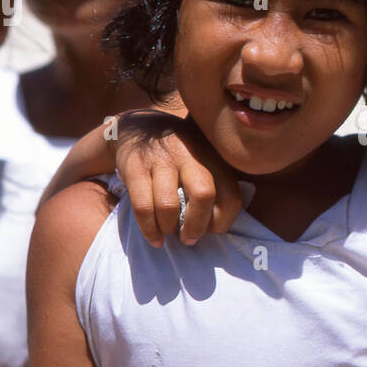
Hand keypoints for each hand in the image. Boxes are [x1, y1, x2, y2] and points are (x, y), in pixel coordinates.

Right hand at [116, 111, 242, 245]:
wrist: (136, 128)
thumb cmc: (179, 153)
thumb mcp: (204, 158)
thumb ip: (217, 184)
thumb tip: (218, 226)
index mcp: (212, 156)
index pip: (231, 195)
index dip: (224, 221)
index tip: (211, 229)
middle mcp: (189, 155)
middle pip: (203, 195)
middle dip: (196, 225)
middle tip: (189, 237)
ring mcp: (161, 160)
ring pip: (169, 205)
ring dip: (170, 228)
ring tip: (169, 232)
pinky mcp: (135, 168)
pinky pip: (143, 207)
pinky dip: (149, 230)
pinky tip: (155, 238)